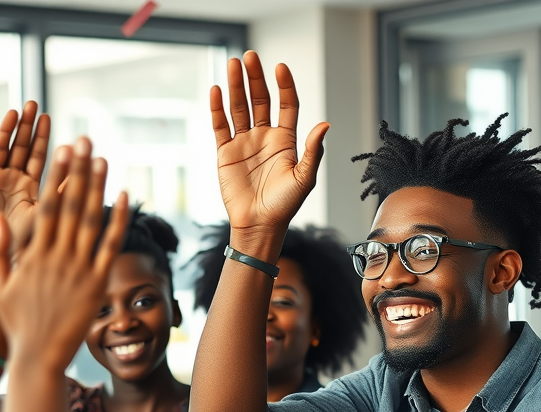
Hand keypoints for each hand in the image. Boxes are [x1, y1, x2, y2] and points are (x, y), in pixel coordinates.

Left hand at [0, 100, 50, 252]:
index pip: (2, 145)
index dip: (8, 128)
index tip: (15, 111)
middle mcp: (12, 177)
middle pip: (21, 146)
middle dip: (28, 125)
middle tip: (34, 104)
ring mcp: (26, 187)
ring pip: (35, 157)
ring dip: (40, 137)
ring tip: (46, 116)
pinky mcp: (37, 199)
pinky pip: (48, 180)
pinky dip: (56, 166)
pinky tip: (64, 150)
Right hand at [0, 137, 128, 371]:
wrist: (38, 357)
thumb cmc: (18, 323)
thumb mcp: (1, 285)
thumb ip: (0, 249)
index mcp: (33, 254)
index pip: (46, 206)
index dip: (56, 176)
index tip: (62, 151)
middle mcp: (57, 257)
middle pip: (71, 205)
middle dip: (78, 171)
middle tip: (86, 140)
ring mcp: (78, 269)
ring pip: (92, 220)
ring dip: (99, 188)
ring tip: (104, 158)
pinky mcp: (97, 284)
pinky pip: (110, 246)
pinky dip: (119, 221)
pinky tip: (126, 197)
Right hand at [211, 51, 327, 257]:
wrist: (258, 225)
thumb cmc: (284, 206)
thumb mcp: (303, 178)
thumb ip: (312, 150)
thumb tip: (325, 124)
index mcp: (285, 140)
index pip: (286, 105)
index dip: (284, 86)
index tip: (280, 67)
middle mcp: (264, 137)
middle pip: (260, 100)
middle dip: (255, 78)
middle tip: (249, 57)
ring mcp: (244, 143)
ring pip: (239, 108)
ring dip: (235, 86)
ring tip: (232, 64)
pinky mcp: (225, 152)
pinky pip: (220, 126)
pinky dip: (217, 108)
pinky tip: (216, 90)